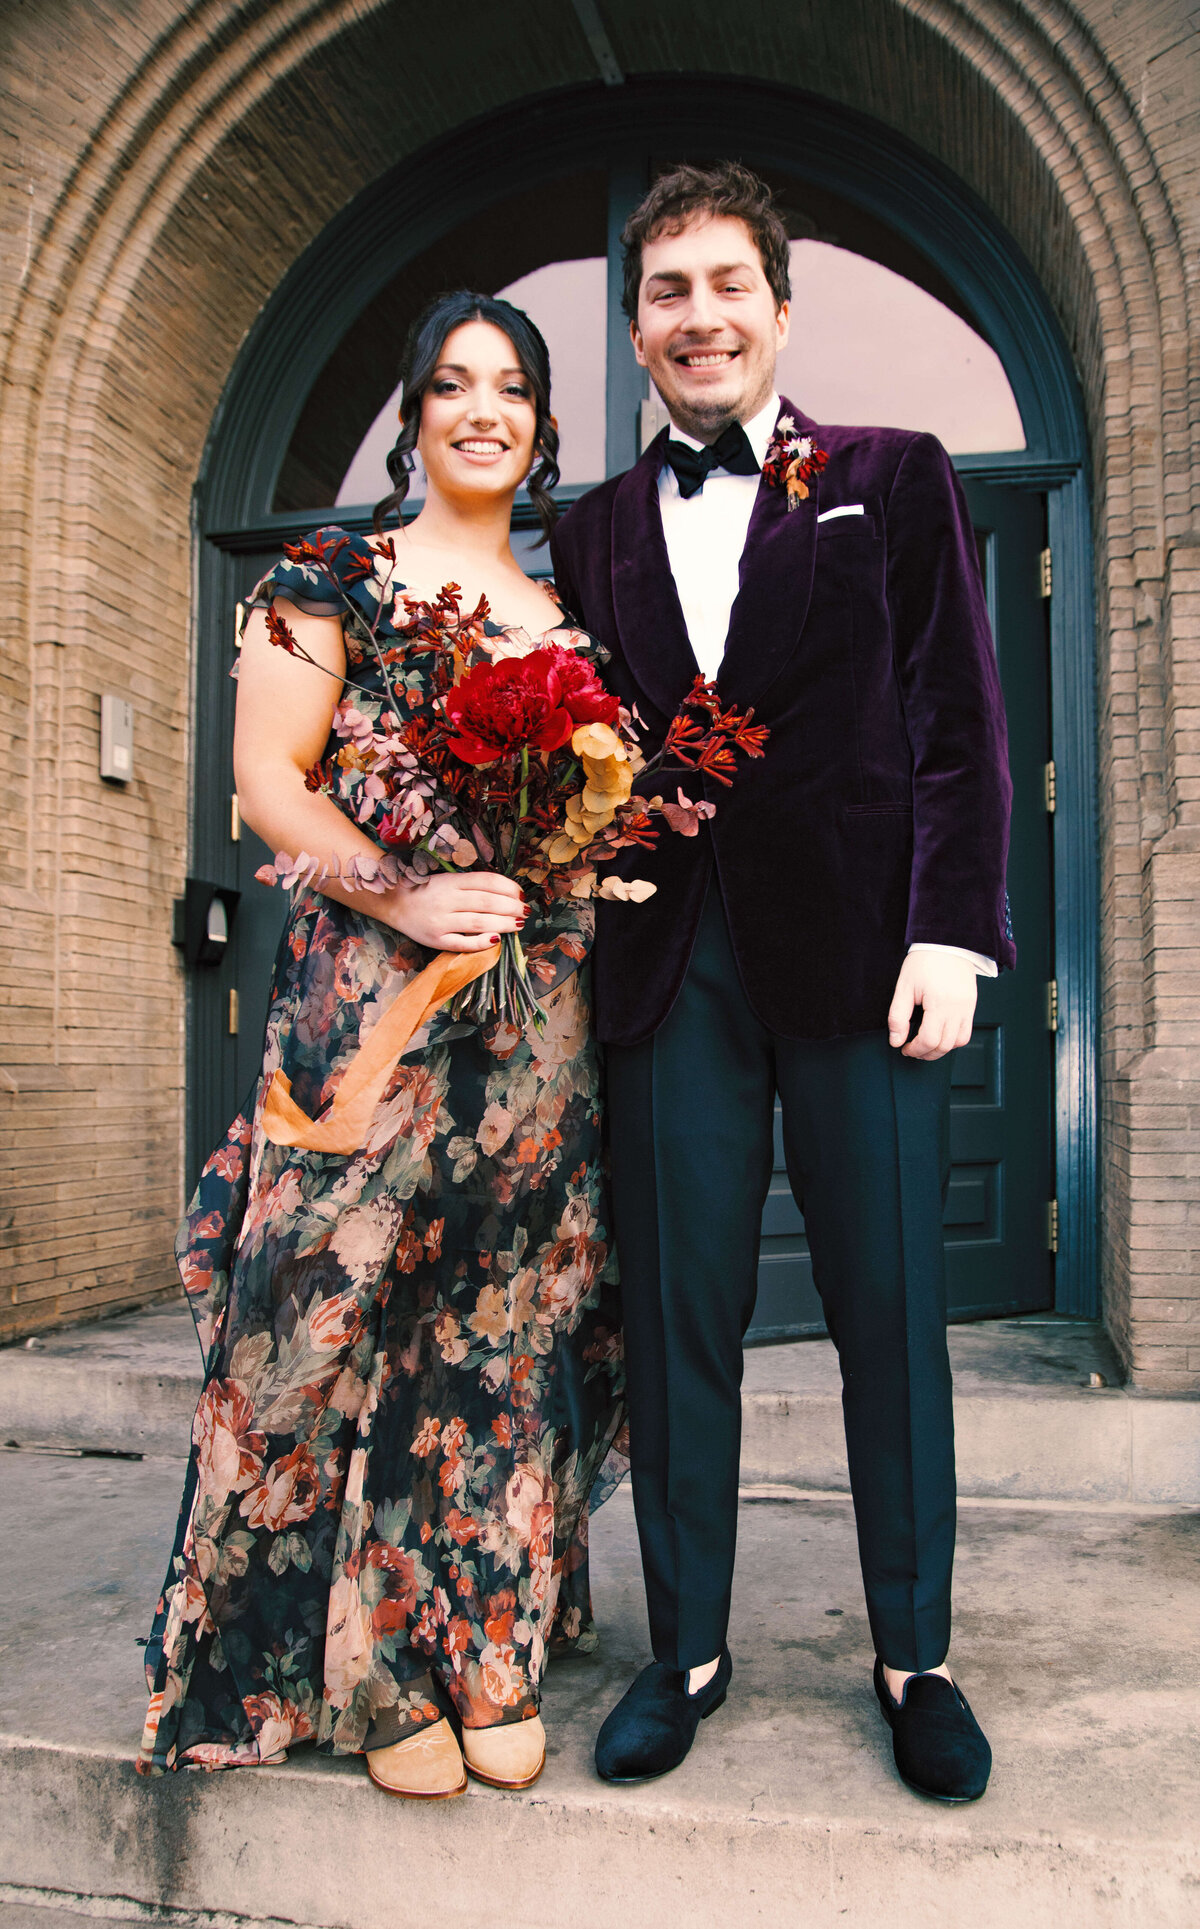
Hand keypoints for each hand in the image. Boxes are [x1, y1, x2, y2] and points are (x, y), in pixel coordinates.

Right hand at [381, 871, 525, 951]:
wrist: (392, 902)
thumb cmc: (426, 891)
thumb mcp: (447, 880)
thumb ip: (472, 886)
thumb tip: (506, 894)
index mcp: (452, 881)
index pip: (487, 881)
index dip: (509, 887)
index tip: (521, 894)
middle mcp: (447, 899)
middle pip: (487, 902)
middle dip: (511, 907)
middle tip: (525, 911)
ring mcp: (441, 920)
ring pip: (479, 921)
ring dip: (503, 923)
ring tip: (518, 924)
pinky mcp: (435, 940)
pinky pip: (463, 943)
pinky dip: (481, 942)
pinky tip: (496, 939)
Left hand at [887, 951, 977, 1058]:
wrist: (947, 943)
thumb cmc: (924, 961)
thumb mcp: (904, 987)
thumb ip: (898, 1017)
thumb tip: (896, 1041)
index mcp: (939, 1002)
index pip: (929, 1039)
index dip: (915, 1049)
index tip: (904, 1048)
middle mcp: (957, 1008)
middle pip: (944, 1045)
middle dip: (926, 1053)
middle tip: (912, 1050)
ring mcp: (968, 1008)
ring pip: (958, 1042)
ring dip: (941, 1049)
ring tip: (926, 1045)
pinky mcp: (972, 1005)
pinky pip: (966, 1033)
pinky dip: (953, 1040)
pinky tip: (940, 1035)